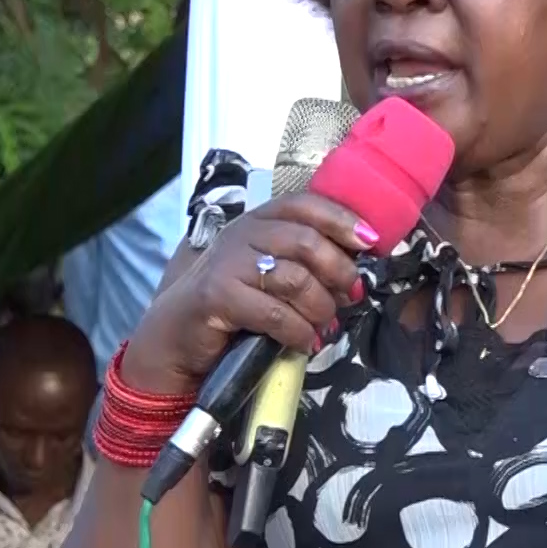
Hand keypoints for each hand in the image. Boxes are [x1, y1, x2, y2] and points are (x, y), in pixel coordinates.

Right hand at [123, 192, 372, 393]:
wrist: (177, 335)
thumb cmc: (232, 304)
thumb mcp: (268, 273)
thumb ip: (302, 262)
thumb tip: (356, 271)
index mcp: (258, 221)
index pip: (305, 205)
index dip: (341, 219)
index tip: (369, 242)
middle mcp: (241, 234)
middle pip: (306, 242)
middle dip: (338, 272)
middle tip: (350, 296)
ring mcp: (227, 264)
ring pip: (296, 280)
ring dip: (321, 308)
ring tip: (324, 326)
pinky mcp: (217, 296)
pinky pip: (274, 314)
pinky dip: (298, 332)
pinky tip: (304, 342)